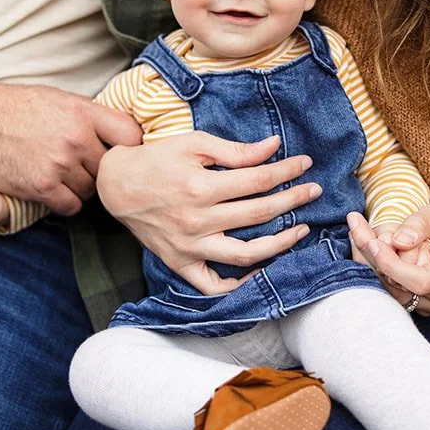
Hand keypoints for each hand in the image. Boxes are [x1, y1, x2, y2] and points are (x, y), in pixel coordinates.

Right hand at [0, 82, 141, 215]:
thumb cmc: (19, 108)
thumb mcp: (61, 99)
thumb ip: (91, 118)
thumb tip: (123, 135)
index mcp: (84, 112)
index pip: (131, 136)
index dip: (132, 148)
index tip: (125, 154)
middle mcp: (76, 139)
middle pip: (110, 168)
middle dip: (99, 169)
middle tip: (84, 166)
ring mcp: (59, 164)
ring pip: (91, 190)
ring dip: (81, 187)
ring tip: (63, 175)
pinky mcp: (41, 187)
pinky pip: (71, 206)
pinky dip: (65, 202)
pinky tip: (54, 189)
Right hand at [96, 132, 321, 295]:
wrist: (116, 185)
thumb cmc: (156, 160)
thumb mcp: (193, 144)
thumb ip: (235, 150)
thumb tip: (274, 146)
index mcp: (201, 187)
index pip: (258, 180)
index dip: (287, 171)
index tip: (305, 164)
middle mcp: (197, 220)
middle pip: (259, 214)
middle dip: (293, 200)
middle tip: (313, 191)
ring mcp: (189, 246)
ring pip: (245, 255)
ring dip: (280, 244)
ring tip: (300, 231)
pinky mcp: (180, 263)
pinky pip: (212, 285)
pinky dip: (237, 285)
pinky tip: (259, 271)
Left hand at [346, 199, 429, 316]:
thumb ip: (420, 224)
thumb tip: (397, 241)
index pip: (422, 281)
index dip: (393, 266)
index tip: (372, 242)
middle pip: (403, 288)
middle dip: (375, 259)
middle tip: (356, 227)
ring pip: (394, 292)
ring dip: (373, 265)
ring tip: (361, 233)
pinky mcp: (426, 306)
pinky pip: (396, 293)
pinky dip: (380, 272)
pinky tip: (372, 249)